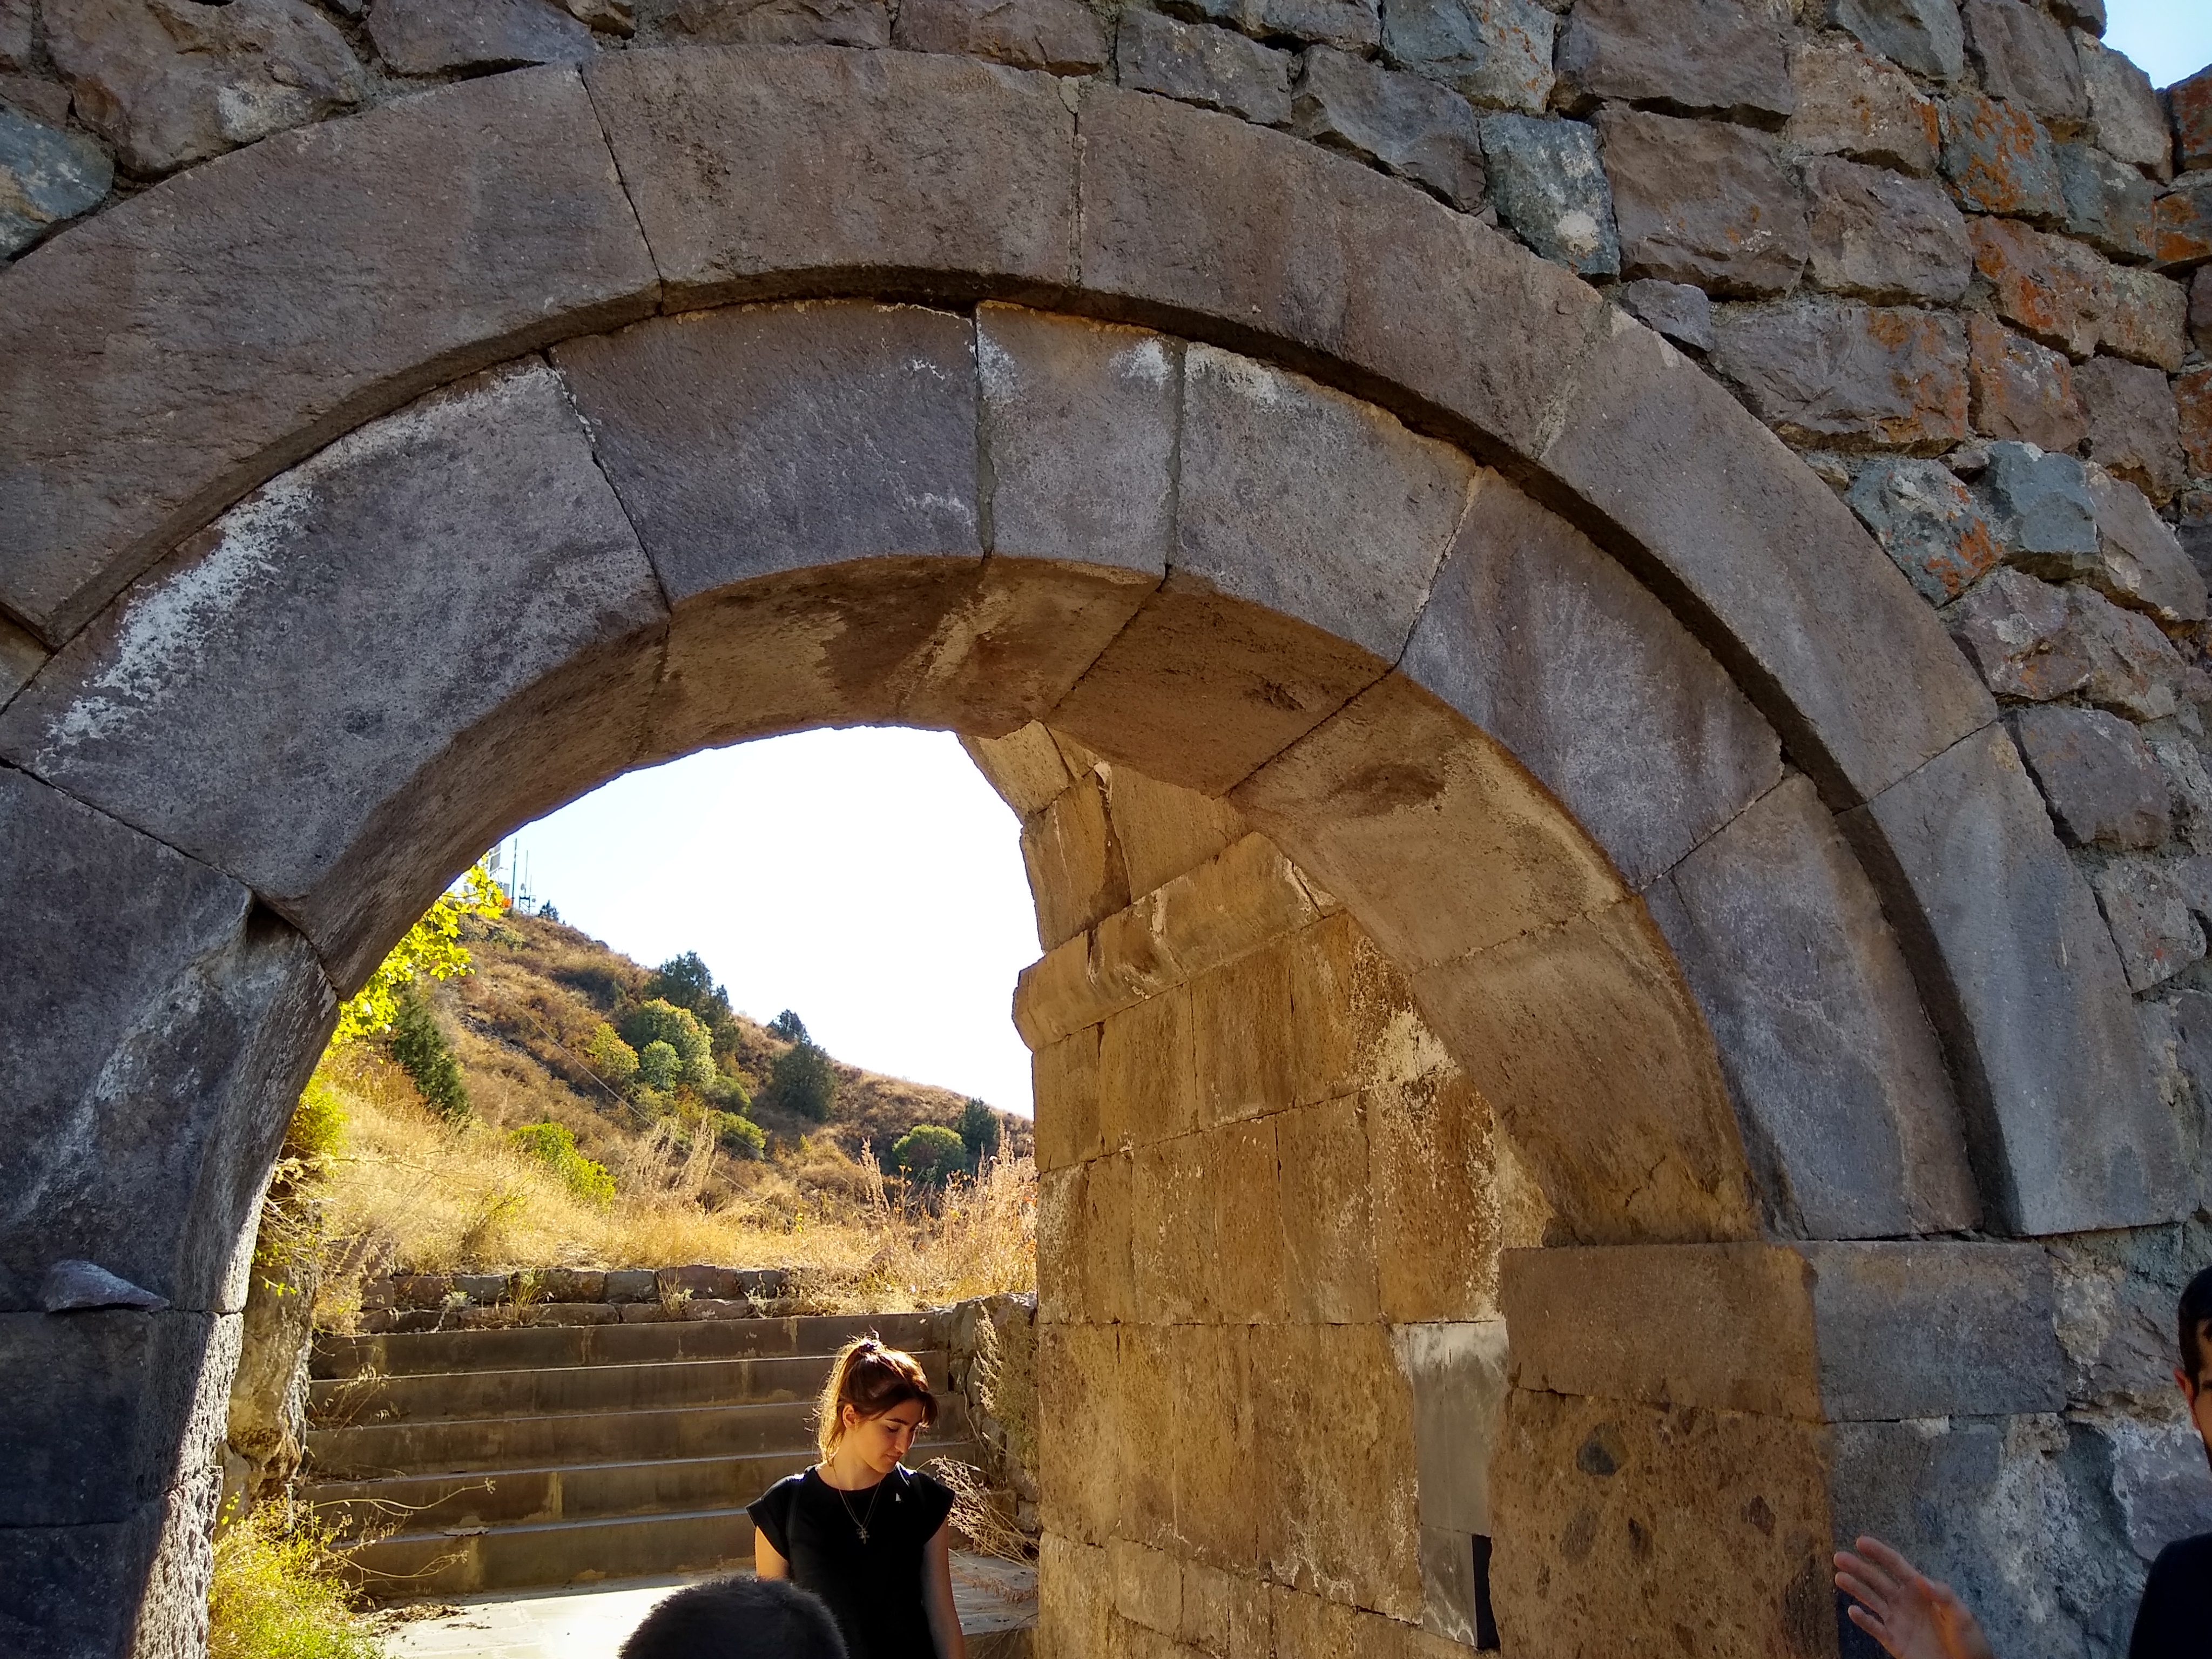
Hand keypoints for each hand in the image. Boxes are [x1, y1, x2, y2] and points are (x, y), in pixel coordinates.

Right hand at [1833, 1535, 1996, 1658]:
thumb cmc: (1969, 1641)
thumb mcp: (1962, 1615)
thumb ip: (1943, 1596)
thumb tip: (1921, 1578)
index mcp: (1921, 1590)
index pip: (1896, 1565)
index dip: (1879, 1553)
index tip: (1861, 1541)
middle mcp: (1905, 1602)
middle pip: (1877, 1580)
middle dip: (1858, 1567)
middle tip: (1839, 1557)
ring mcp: (1898, 1621)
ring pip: (1871, 1600)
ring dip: (1855, 1588)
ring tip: (1839, 1577)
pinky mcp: (1894, 1641)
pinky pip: (1874, 1628)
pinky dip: (1863, 1620)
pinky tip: (1852, 1611)